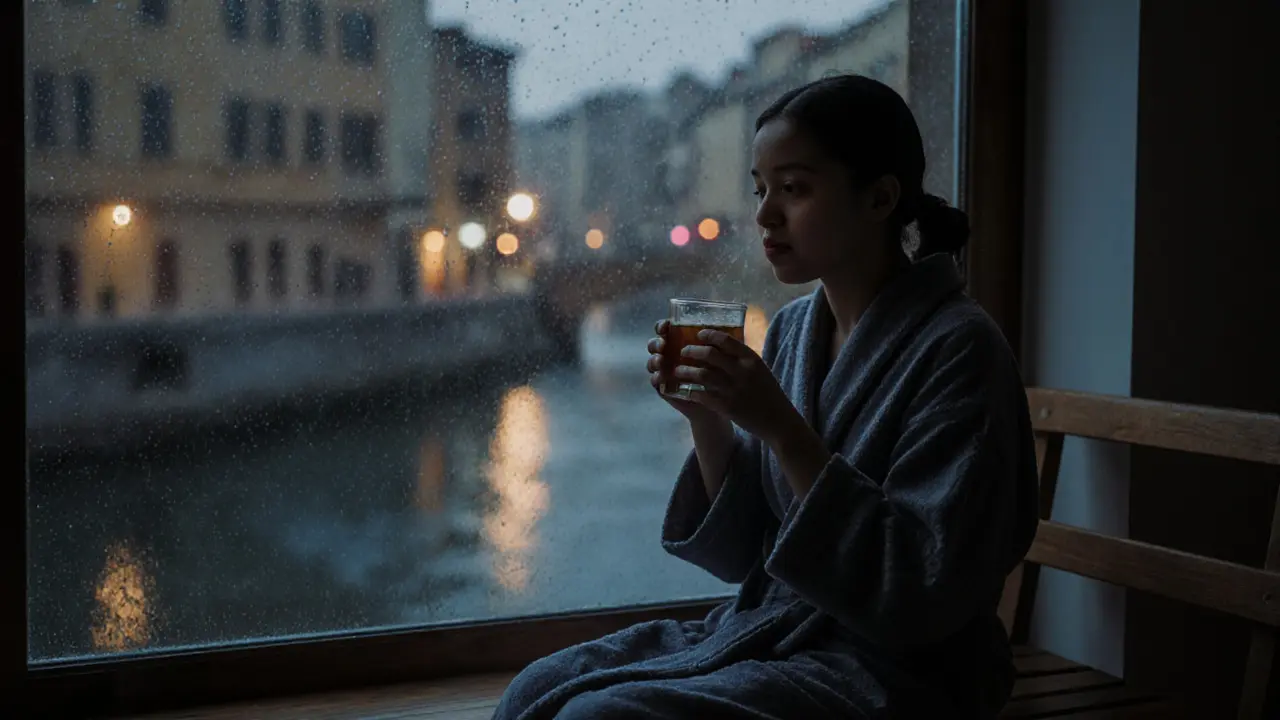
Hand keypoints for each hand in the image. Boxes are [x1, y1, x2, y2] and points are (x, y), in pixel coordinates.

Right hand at [646, 320, 719, 424]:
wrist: (718, 400)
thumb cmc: (719, 374)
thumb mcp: (719, 356)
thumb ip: (714, 343)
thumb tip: (718, 330)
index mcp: (680, 342)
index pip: (666, 329)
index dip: (662, 326)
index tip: (666, 325)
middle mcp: (670, 354)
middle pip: (655, 344)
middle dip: (656, 343)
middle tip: (663, 345)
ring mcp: (665, 370)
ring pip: (652, 361)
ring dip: (654, 359)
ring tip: (661, 361)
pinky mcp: (664, 386)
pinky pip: (654, 380)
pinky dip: (656, 377)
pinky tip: (661, 377)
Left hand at [674, 328, 798, 444]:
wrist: (778, 420)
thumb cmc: (768, 393)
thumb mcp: (760, 370)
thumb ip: (742, 359)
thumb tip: (721, 345)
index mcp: (751, 359)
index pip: (726, 340)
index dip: (709, 335)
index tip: (698, 334)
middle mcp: (742, 371)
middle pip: (710, 354)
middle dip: (692, 351)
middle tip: (683, 351)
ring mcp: (733, 389)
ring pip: (702, 374)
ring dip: (687, 370)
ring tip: (678, 370)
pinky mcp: (726, 406)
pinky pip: (702, 395)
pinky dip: (691, 390)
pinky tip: (685, 389)